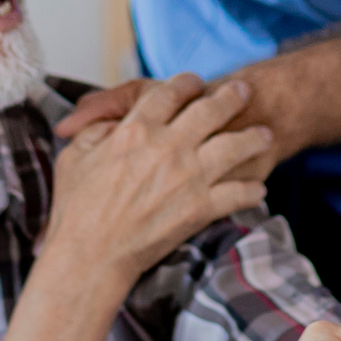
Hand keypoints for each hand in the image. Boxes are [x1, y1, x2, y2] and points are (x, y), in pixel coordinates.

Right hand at [43, 73, 272, 290]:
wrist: (90, 257)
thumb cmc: (76, 210)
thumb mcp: (75, 156)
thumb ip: (95, 129)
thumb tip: (114, 121)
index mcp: (135, 129)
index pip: (170, 92)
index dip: (186, 83)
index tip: (196, 82)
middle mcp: (167, 146)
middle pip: (210, 109)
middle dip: (232, 97)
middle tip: (245, 91)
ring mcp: (188, 177)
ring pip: (234, 146)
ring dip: (253, 138)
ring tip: (265, 134)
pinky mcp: (200, 208)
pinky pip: (237, 193)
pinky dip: (251, 191)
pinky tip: (259, 189)